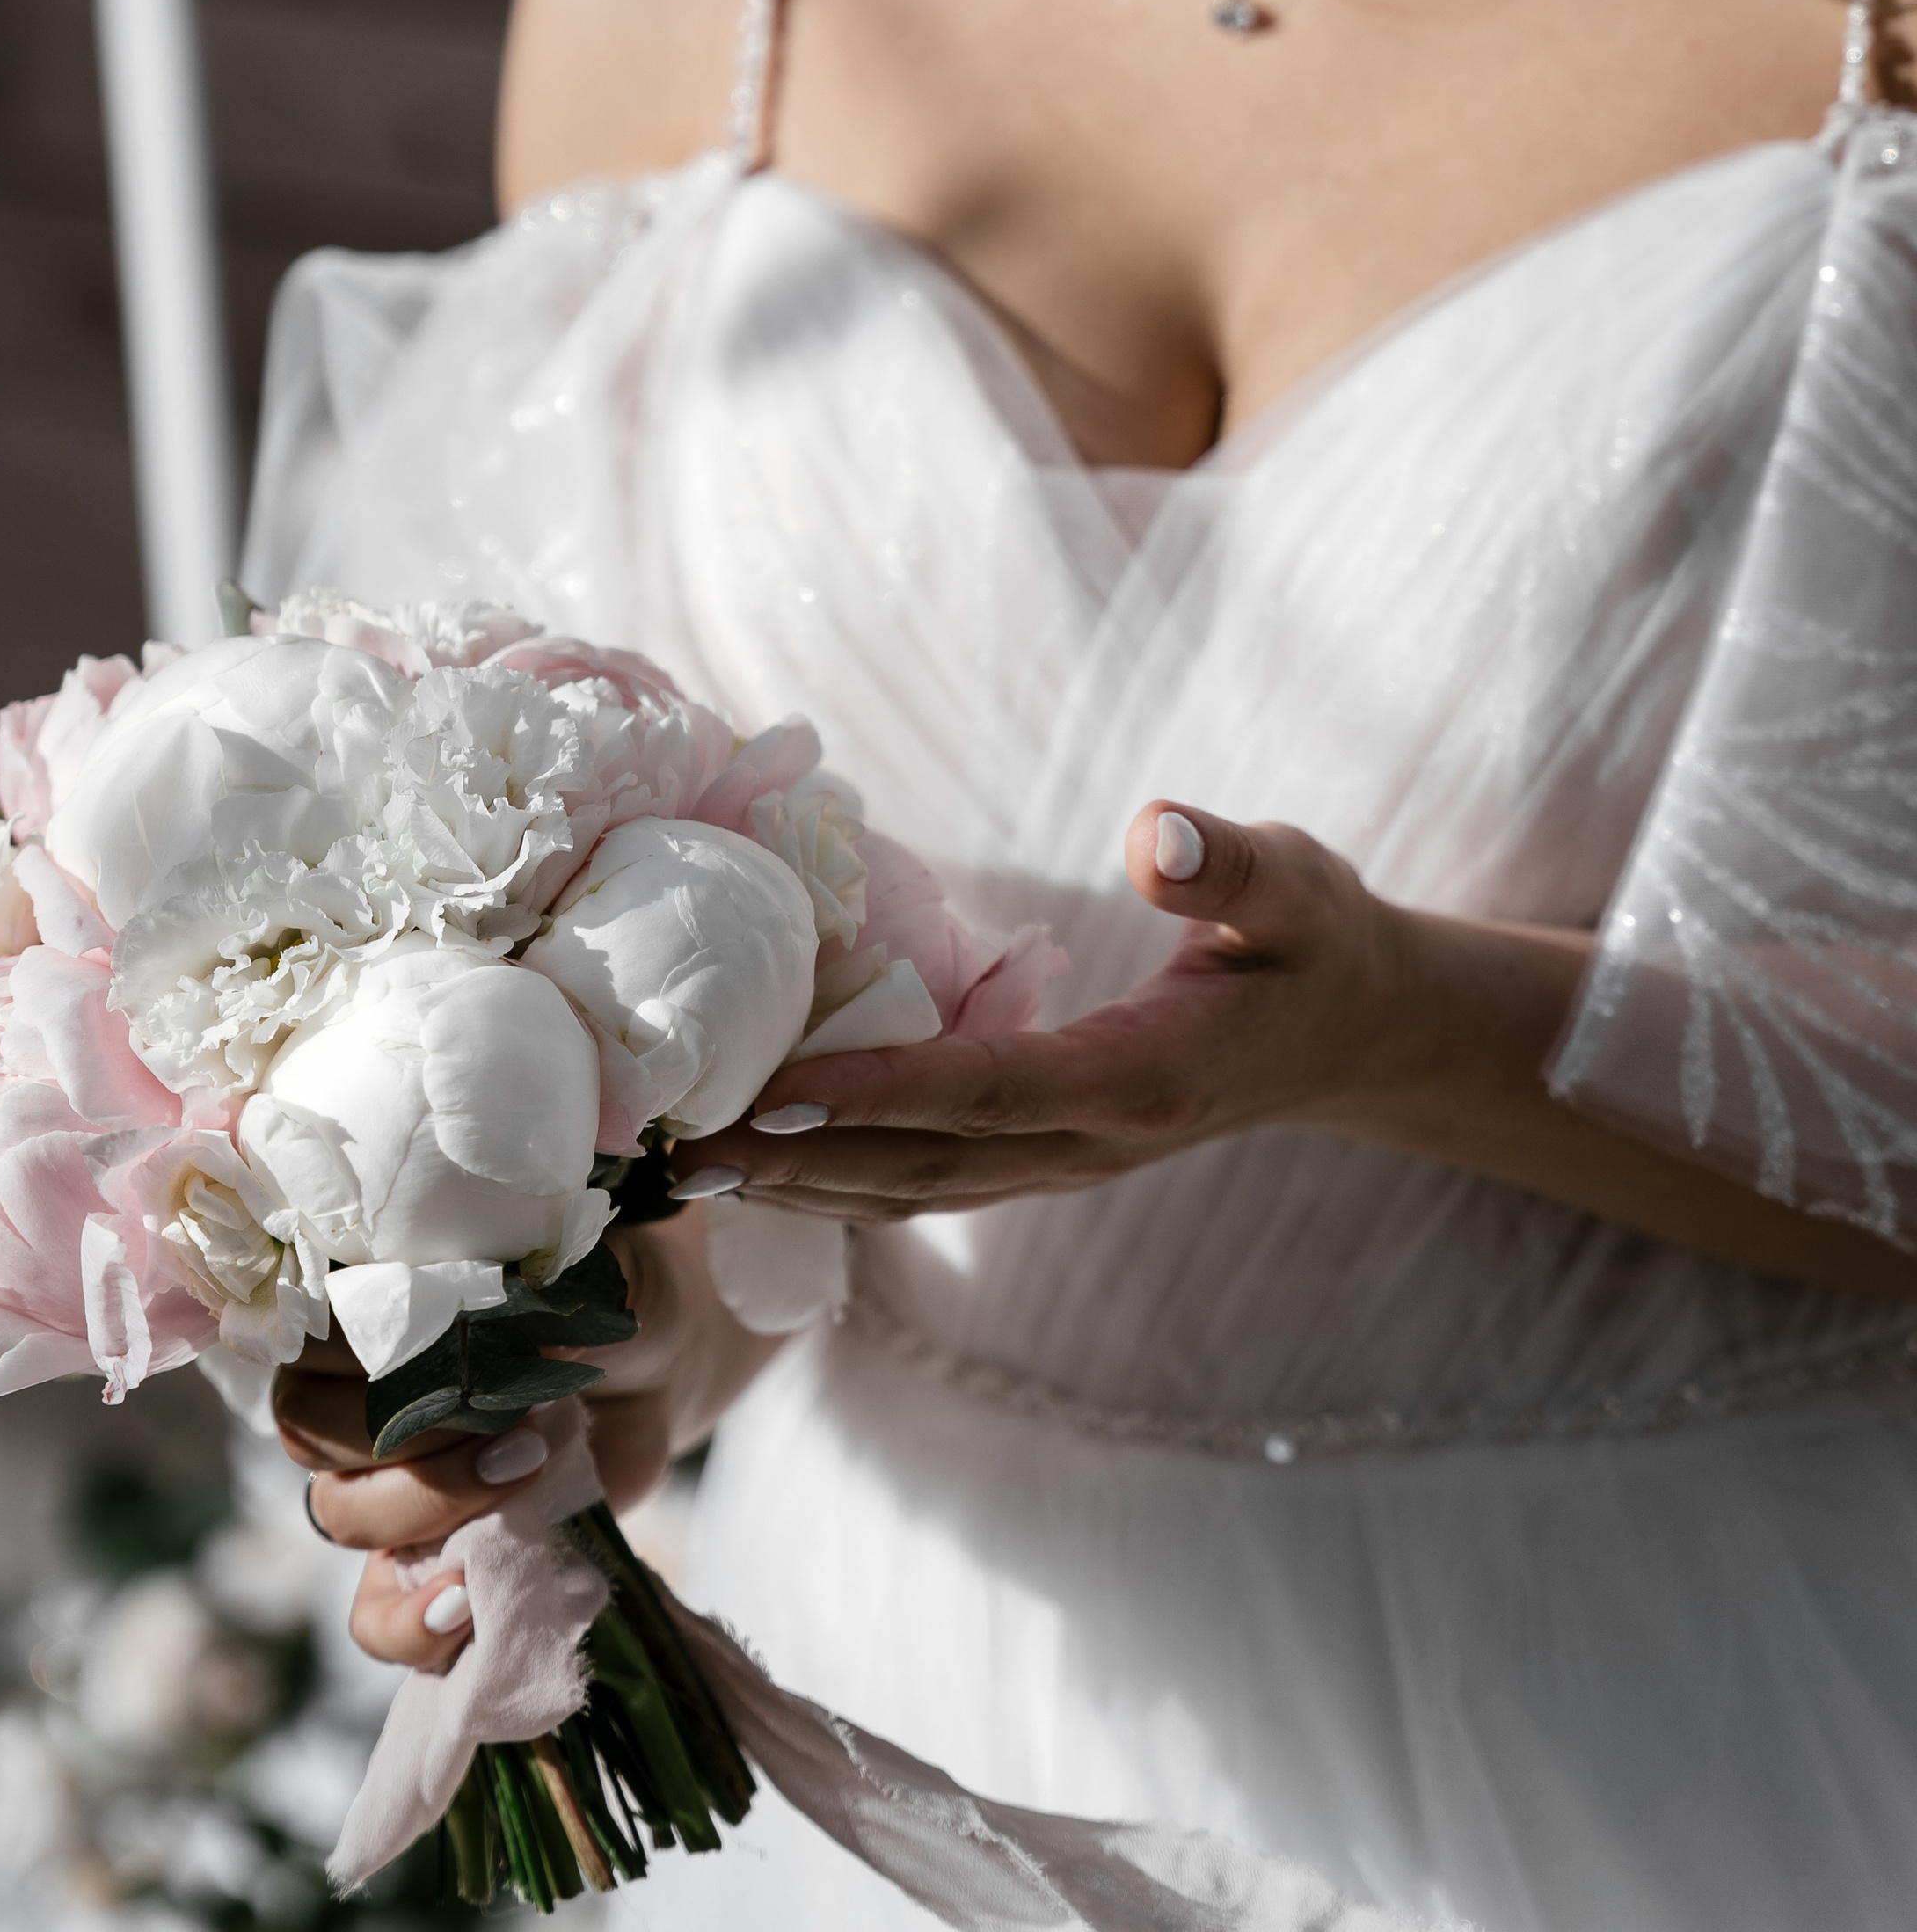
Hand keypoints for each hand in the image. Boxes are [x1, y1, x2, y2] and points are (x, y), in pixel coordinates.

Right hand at [274, 1210, 776, 1668]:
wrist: (659, 1366)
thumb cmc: (606, 1298)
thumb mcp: (579, 1280)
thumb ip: (531, 1304)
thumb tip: (509, 1345)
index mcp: (372, 1309)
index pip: (311, 1338)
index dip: (372, 1358)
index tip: (469, 1356)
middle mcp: (357, 1398)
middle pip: (313, 1433)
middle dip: (411, 1433)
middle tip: (513, 1427)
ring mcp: (388, 1485)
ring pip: (343, 1513)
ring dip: (425, 1505)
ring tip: (523, 1478)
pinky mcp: (429, 1557)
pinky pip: (375, 1615)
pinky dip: (408, 1622)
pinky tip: (463, 1606)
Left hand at [693, 803, 1418, 1225]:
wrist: (1357, 1035)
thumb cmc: (1319, 942)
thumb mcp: (1299, 885)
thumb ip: (1231, 863)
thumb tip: (1155, 834)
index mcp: (1138, 1079)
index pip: (983, 1091)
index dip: (876, 1091)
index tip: (770, 1087)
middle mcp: (1089, 1142)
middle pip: (922, 1166)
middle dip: (794, 1157)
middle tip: (669, 1145)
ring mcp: (1064, 1163)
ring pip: (912, 1192)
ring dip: (798, 1183)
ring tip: (679, 1168)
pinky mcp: (1045, 1157)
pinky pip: (927, 1182)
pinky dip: (839, 1177)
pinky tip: (764, 1160)